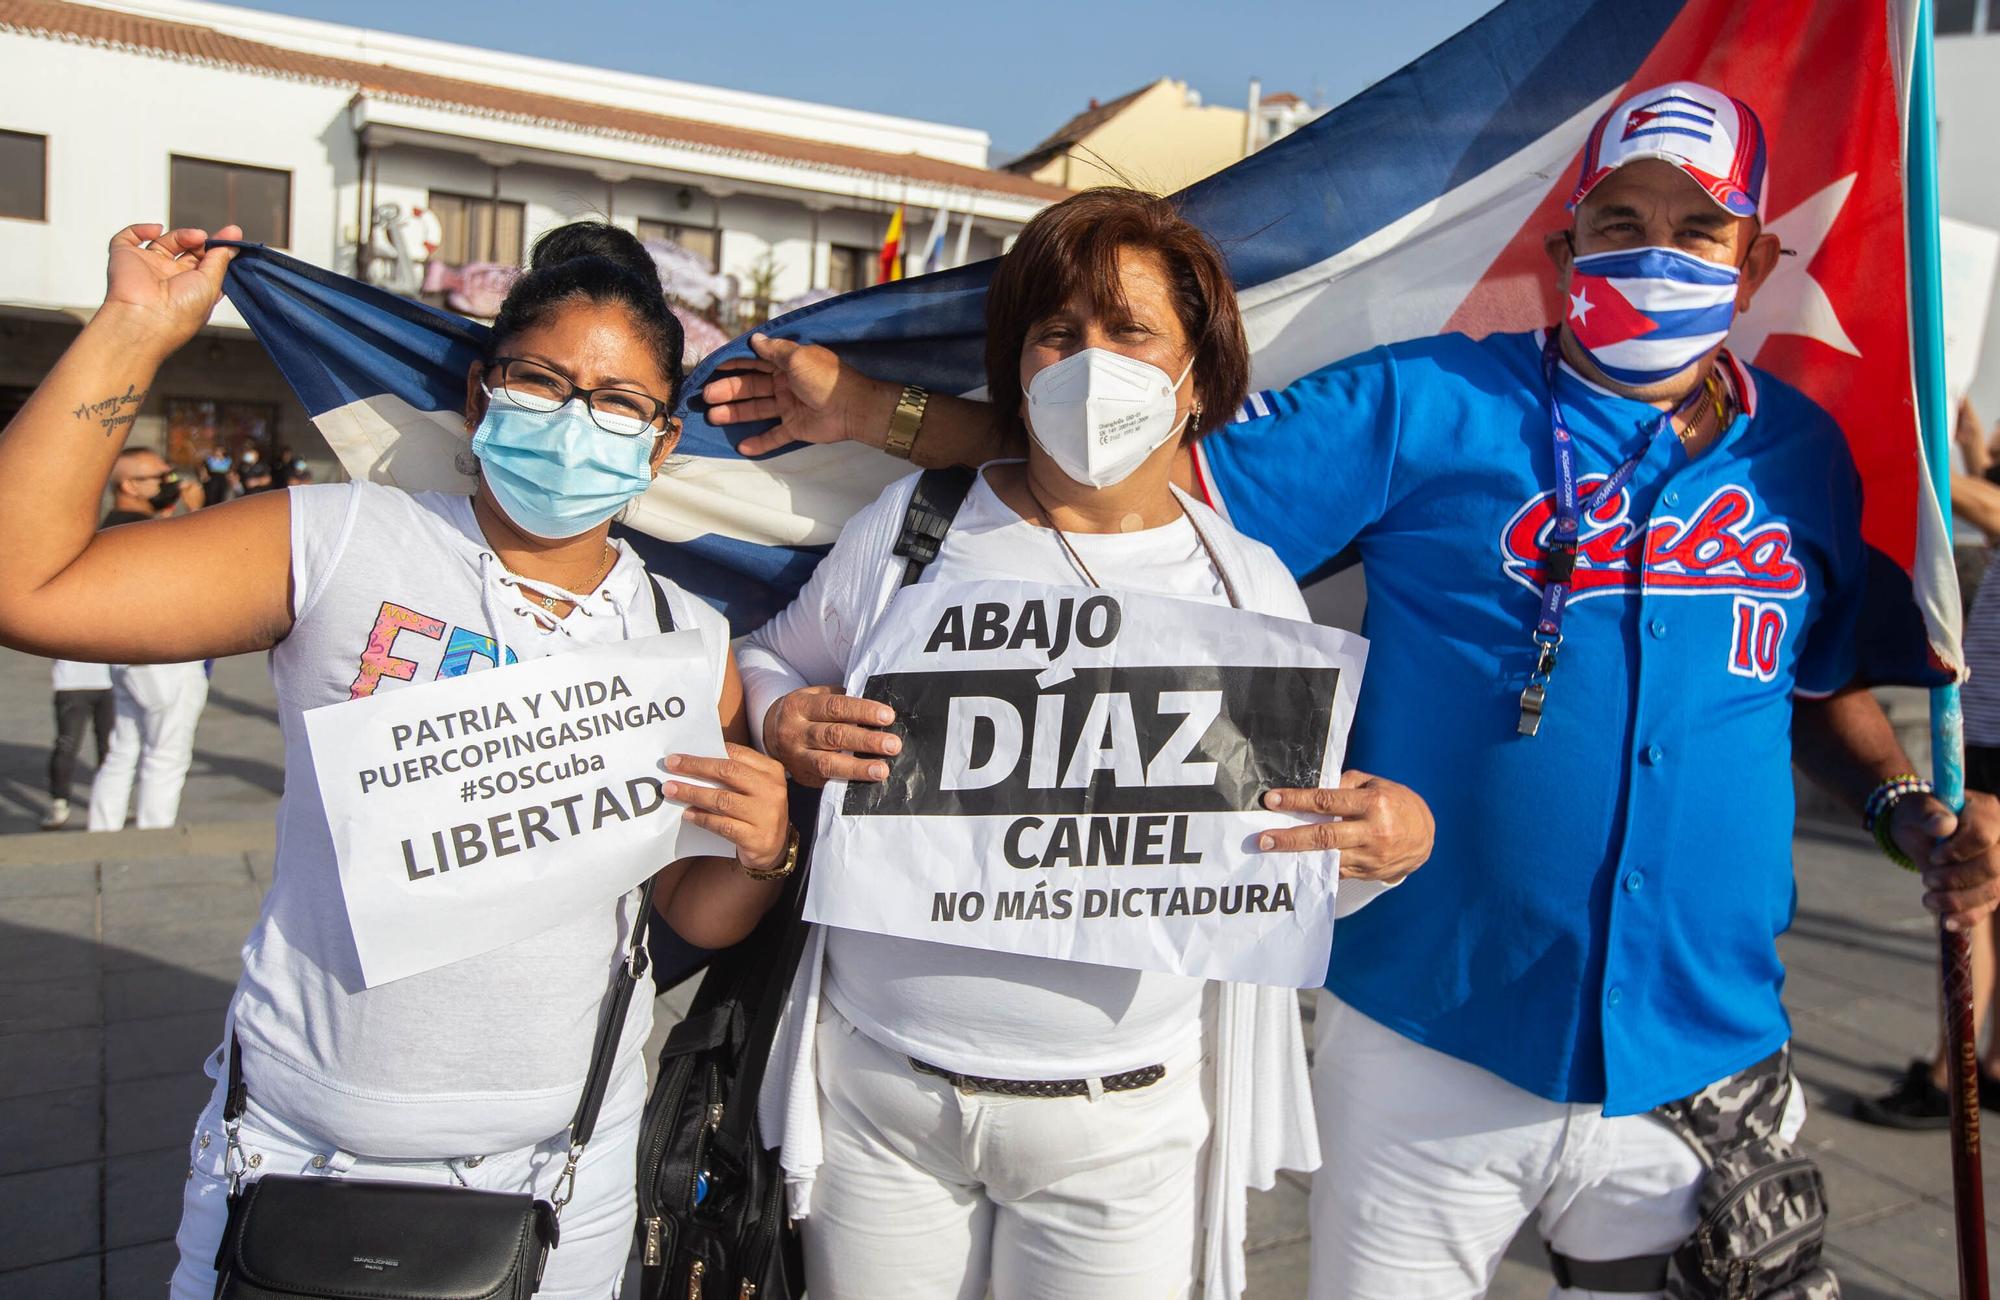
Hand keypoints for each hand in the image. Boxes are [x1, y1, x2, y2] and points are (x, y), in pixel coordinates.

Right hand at [98, 224, 240, 357]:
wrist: (146, 319)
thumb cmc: (181, 312)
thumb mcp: (211, 284)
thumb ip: (220, 261)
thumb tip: (233, 243)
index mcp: (191, 288)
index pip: (206, 263)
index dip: (218, 249)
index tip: (232, 235)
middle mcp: (170, 278)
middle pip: (187, 250)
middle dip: (200, 240)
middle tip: (208, 237)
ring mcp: (147, 267)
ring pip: (164, 241)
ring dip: (181, 235)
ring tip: (195, 237)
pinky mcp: (124, 257)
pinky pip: (128, 238)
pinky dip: (141, 229)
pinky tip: (156, 230)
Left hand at [662, 743, 792, 873]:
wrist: (775, 847)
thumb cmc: (757, 810)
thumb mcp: (754, 787)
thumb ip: (733, 773)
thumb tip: (693, 761)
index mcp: (771, 770)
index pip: (736, 754)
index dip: (705, 753)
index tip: (680, 756)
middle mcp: (772, 790)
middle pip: (728, 772)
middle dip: (695, 767)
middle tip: (670, 766)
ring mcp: (766, 814)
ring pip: (722, 800)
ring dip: (693, 793)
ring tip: (671, 791)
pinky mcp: (756, 837)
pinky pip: (723, 825)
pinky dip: (702, 819)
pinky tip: (688, 814)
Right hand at [701, 333, 891, 455]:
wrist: (853, 406)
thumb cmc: (826, 378)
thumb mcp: (797, 357)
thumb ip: (774, 350)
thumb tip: (754, 339)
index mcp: (786, 364)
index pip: (754, 363)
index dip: (733, 365)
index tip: (712, 368)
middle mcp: (785, 384)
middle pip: (750, 387)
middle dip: (728, 391)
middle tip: (706, 397)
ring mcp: (790, 407)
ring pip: (757, 410)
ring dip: (735, 413)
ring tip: (713, 417)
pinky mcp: (796, 428)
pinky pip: (774, 436)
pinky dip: (759, 442)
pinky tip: (741, 445)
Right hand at [763, 685, 898, 786]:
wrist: (770, 732)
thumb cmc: (805, 712)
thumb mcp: (815, 697)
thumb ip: (841, 702)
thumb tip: (879, 712)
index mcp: (800, 705)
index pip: (835, 707)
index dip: (862, 711)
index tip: (887, 716)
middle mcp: (795, 731)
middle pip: (833, 735)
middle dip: (866, 741)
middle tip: (892, 744)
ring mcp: (796, 757)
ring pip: (828, 763)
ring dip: (858, 767)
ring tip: (882, 770)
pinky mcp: (802, 776)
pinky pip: (827, 780)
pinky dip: (848, 780)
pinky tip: (866, 782)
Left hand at [1255, 770, 1434, 883]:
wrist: (1425, 837)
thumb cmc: (1395, 803)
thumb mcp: (1376, 785)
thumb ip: (1345, 784)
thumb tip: (1312, 786)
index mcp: (1373, 804)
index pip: (1328, 801)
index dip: (1297, 801)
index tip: (1272, 800)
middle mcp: (1372, 832)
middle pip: (1324, 836)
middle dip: (1290, 838)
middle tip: (1263, 839)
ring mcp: (1370, 857)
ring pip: (1327, 858)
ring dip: (1297, 856)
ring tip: (1271, 853)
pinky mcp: (1367, 873)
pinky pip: (1335, 870)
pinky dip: (1314, 867)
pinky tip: (1294, 864)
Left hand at [1892, 789, 1999, 929]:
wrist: (1919, 833)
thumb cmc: (1920, 816)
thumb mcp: (1915, 809)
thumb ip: (1927, 813)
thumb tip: (1943, 824)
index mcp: (1986, 811)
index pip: (1982, 835)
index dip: (1957, 850)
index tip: (1933, 857)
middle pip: (1991, 866)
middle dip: (1956, 878)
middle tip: (1926, 880)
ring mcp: (1999, 863)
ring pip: (1992, 890)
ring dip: (1958, 900)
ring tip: (1928, 900)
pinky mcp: (1991, 885)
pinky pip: (1987, 906)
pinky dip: (1967, 916)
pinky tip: (1947, 921)